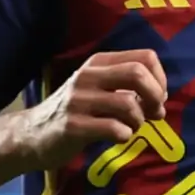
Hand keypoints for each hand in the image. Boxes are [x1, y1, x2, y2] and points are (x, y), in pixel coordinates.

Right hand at [14, 49, 168, 169]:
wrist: (33, 134)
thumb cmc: (74, 112)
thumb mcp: (99, 90)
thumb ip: (128, 89)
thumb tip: (161, 101)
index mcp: (98, 62)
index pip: (145, 57)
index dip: (160, 79)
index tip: (157, 99)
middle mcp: (88, 75)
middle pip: (138, 73)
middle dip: (155, 96)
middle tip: (153, 114)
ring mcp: (78, 100)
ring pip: (128, 104)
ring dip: (139, 121)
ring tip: (130, 127)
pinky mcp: (73, 125)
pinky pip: (113, 128)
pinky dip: (124, 135)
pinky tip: (117, 137)